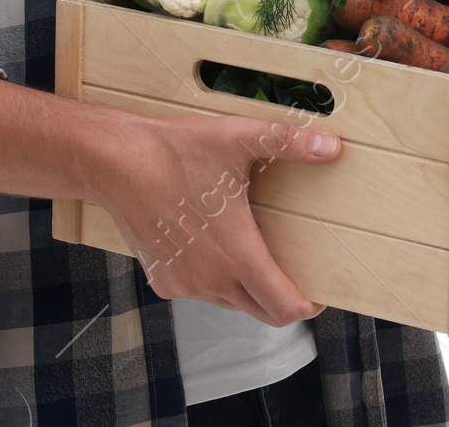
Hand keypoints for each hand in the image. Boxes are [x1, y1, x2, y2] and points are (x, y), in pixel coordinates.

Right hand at [94, 111, 342, 325]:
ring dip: (246, 285)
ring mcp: (185, 284)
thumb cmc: (177, 150)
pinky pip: (199, 289)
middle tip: (293, 269)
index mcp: (237, 254)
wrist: (115, 161)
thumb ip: (288, 142)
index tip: (320, 290)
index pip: (284, 307)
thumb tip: (332, 146)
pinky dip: (212, 276)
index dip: (308, 304)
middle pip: (262, 311)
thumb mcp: (238, 138)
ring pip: (230, 301)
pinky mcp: (162, 280)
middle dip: (282, 298)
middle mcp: (212, 280)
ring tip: (250, 246)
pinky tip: (209, 240)